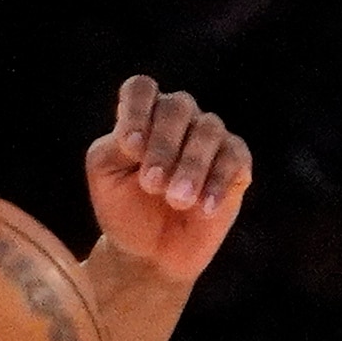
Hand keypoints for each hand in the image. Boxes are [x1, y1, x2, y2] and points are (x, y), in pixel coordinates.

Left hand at [86, 76, 252, 282]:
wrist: (148, 251)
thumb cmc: (123, 207)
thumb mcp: (105, 176)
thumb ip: (114, 147)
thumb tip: (138, 136)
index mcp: (141, 116)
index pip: (141, 89)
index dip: (136, 110)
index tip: (129, 147)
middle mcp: (178, 119)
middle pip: (177, 107)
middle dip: (163, 145)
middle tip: (150, 184)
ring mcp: (209, 138)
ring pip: (208, 130)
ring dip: (190, 166)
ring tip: (176, 200)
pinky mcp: (236, 163)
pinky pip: (235, 159)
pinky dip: (218, 183)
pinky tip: (204, 207)